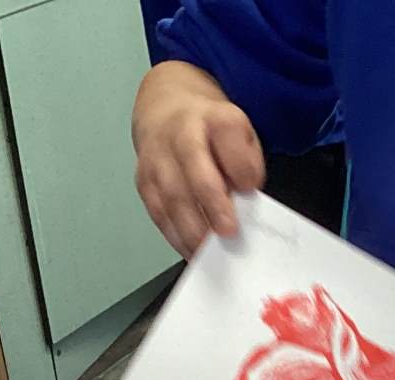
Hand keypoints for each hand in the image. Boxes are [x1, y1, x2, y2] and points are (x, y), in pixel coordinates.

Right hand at [132, 61, 266, 256]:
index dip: (241, 165)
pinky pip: (159, 213)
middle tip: (229, 232)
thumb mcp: (242, 135)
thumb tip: (244, 201)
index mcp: (214, 119)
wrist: (166, 114)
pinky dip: (177, 237)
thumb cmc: (212, 133)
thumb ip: (248, 164)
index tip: (250, 189)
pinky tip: (193, 250)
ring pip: (172, 197)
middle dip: (212, 204)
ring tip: (212, 251)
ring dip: (193, 230)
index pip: (228, 135)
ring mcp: (157, 158)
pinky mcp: (144, 182)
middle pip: (193, 169)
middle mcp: (181, 134)